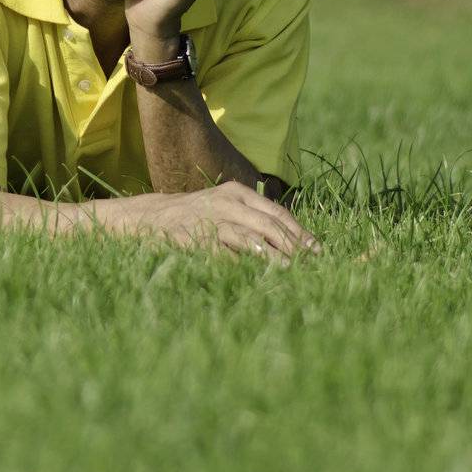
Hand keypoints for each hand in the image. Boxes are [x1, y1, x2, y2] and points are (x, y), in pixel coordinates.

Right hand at [119, 180, 319, 262]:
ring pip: (249, 239)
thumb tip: (295, 242)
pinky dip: (242, 267)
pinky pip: (224, 255)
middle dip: (292, 246)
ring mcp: (210, 220)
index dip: (299, 233)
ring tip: (291, 270)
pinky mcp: (195, 239)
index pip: (276, 213)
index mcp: (237, 193)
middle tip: (310, 264)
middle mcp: (226, 203)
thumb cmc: (199, 215)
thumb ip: (253, 217)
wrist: (154, 217)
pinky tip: (256, 278)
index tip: (317, 251)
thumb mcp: (226, 206)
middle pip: (267, 225)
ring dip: (273, 257)